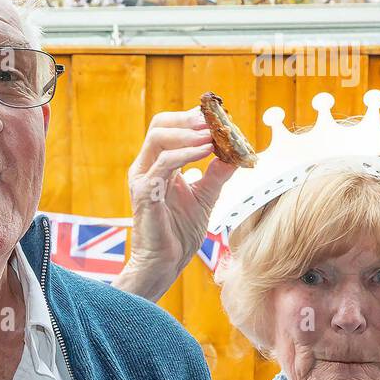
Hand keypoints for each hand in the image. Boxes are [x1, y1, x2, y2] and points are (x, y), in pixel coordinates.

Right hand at [115, 107, 236, 300]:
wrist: (166, 261)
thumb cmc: (180, 231)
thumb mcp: (205, 195)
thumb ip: (217, 173)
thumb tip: (236, 154)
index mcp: (157, 165)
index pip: (168, 128)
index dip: (191, 119)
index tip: (217, 118)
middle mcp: (146, 167)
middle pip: (159, 125)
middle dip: (188, 119)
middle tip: (214, 122)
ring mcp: (143, 179)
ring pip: (158, 138)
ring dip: (189, 133)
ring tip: (213, 136)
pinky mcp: (144, 193)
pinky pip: (164, 163)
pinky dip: (187, 153)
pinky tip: (206, 152)